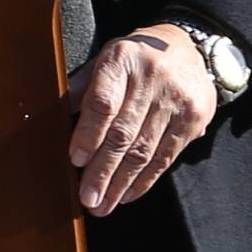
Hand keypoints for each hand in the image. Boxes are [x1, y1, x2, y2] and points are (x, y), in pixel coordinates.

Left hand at [68, 25, 215, 215]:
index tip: (76, 160)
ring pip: (144, 151)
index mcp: (122, 58)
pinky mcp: (194, 120)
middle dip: (103, 170)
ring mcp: (176, 100)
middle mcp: (151, 78)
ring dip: (121, 183)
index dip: (89, 134)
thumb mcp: (107, 57)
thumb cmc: (135, 57)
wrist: (186, 47)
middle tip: (88, 198)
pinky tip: (127, 195)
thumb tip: (57, 114)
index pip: (103, 102)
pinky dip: (144, 181)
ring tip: (103, 204)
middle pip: (123, 133)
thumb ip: (84, 86)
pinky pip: (165, 158)